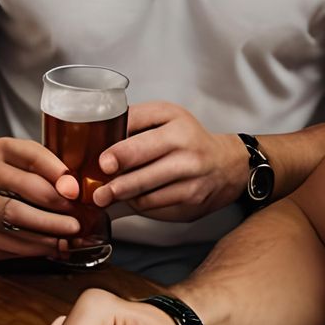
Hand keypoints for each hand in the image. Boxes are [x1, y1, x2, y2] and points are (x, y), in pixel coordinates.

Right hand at [0, 137, 80, 260]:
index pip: (30, 160)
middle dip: (50, 218)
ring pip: (11, 229)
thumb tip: (71, 190)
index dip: (54, 177)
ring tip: (67, 239)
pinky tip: (52, 246)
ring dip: (45, 238)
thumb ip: (53, 169)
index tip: (74, 193)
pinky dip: (35, 249)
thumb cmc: (16, 172)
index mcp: (1, 151)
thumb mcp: (34, 159)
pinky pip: (9, 247)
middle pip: (14, 205)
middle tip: (74, 225)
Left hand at [91, 103, 245, 222]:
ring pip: (149, 198)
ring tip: (109, 196)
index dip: (121, 154)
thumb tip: (103, 131)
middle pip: (145, 177)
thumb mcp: (166, 115)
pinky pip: (157, 209)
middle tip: (99, 193)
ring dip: (125, 198)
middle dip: (118, 187)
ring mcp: (192, 185)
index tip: (104, 163)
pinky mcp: (191, 207)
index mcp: (178, 130)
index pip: (145, 144)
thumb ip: (136, 119)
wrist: (225, 164)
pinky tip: (132, 198)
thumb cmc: (188, 136)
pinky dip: (141, 205)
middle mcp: (189, 158)